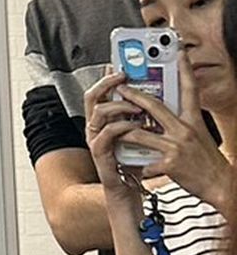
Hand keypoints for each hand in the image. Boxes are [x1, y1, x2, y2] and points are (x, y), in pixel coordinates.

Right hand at [82, 73, 143, 192]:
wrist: (130, 191)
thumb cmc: (136, 163)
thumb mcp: (142, 134)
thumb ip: (145, 116)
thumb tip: (162, 95)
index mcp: (107, 120)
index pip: (102, 91)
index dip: (108, 76)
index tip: (120, 63)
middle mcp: (97, 127)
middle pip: (93, 96)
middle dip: (107, 82)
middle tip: (123, 75)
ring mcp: (97, 139)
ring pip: (99, 111)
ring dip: (119, 104)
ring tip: (137, 105)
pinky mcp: (101, 152)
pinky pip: (107, 133)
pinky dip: (122, 126)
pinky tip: (136, 125)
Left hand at [117, 60, 234, 211]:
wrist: (221, 186)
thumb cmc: (208, 162)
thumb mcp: (199, 136)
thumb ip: (183, 124)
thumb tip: (165, 115)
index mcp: (193, 121)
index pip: (190, 89)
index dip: (184, 69)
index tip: (178, 52)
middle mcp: (185, 130)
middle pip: (154, 107)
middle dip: (134, 96)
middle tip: (121, 87)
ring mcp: (176, 147)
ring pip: (140, 134)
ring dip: (125, 133)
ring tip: (116, 132)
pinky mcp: (170, 165)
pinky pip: (146, 164)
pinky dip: (141, 167)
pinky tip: (140, 170)